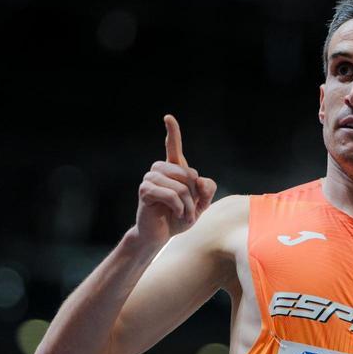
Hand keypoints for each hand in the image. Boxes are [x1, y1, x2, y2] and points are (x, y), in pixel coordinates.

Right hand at [136, 114, 217, 242]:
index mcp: (173, 170)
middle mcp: (159, 170)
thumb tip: (200, 179)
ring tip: (183, 214)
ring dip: (187, 204)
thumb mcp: (201, 204)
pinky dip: (179, 208)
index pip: (173, 147)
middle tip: (189, 209)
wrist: (160, 236)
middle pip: (189, 174)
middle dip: (195, 195)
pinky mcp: (145, 190)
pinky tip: (176, 215)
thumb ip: (207, 190)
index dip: (172, 132)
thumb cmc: (179, 218)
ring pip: (181, 186)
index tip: (168, 117)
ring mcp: (150, 179)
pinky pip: (171, 195)